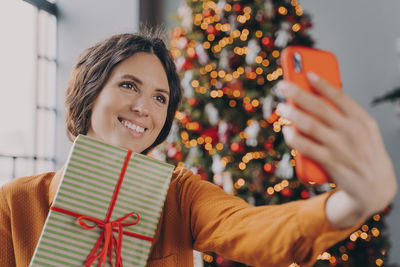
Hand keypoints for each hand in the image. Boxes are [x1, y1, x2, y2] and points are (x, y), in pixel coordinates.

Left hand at [276, 73, 397, 227]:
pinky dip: (294, 138)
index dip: (322, 83)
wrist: (375, 188)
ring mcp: (341, 147)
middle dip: (299, 94)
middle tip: (282, 86)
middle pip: (320, 107)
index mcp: (362, 120)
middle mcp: (352, 131)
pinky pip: (306, 147)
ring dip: (292, 114)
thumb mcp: (363, 131)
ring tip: (281, 108)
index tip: (307, 73)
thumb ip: (344, 116)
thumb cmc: (364, 153)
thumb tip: (314, 99)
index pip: (340, 96)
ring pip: (310, 126)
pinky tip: (286, 131)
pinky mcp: (331, 163)